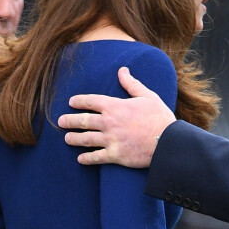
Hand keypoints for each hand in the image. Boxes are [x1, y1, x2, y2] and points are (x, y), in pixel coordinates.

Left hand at [58, 67, 175, 167]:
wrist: (167, 141)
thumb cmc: (159, 117)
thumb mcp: (147, 95)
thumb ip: (131, 84)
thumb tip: (122, 70)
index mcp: (115, 106)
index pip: (91, 101)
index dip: (79, 101)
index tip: (72, 102)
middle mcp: (109, 122)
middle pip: (83, 121)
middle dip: (69, 120)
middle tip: (60, 121)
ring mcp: (110, 140)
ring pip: (85, 139)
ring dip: (74, 139)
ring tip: (67, 138)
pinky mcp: (115, 155)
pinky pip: (96, 157)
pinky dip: (86, 158)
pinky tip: (81, 159)